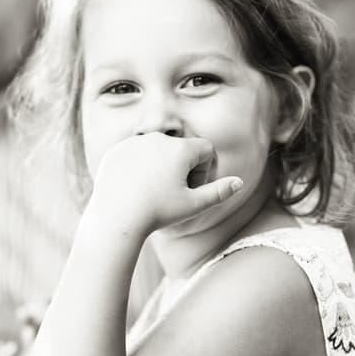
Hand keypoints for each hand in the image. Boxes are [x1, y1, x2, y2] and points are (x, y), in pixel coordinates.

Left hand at [87, 133, 243, 234]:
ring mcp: (136, 142)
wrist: (115, 217)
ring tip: (152, 191)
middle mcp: (159, 138)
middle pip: (182, 148)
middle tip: (172, 193)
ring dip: (161, 166)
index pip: (205, 149)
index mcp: (181, 148)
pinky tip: (134, 188)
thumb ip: (218, 193)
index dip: (204, 170)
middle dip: (183, 168)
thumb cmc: (157, 213)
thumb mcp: (192, 206)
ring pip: (158, 150)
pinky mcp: (118, 149)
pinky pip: (136, 153)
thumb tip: (239, 183)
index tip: (192, 188)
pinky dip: (139, 167)